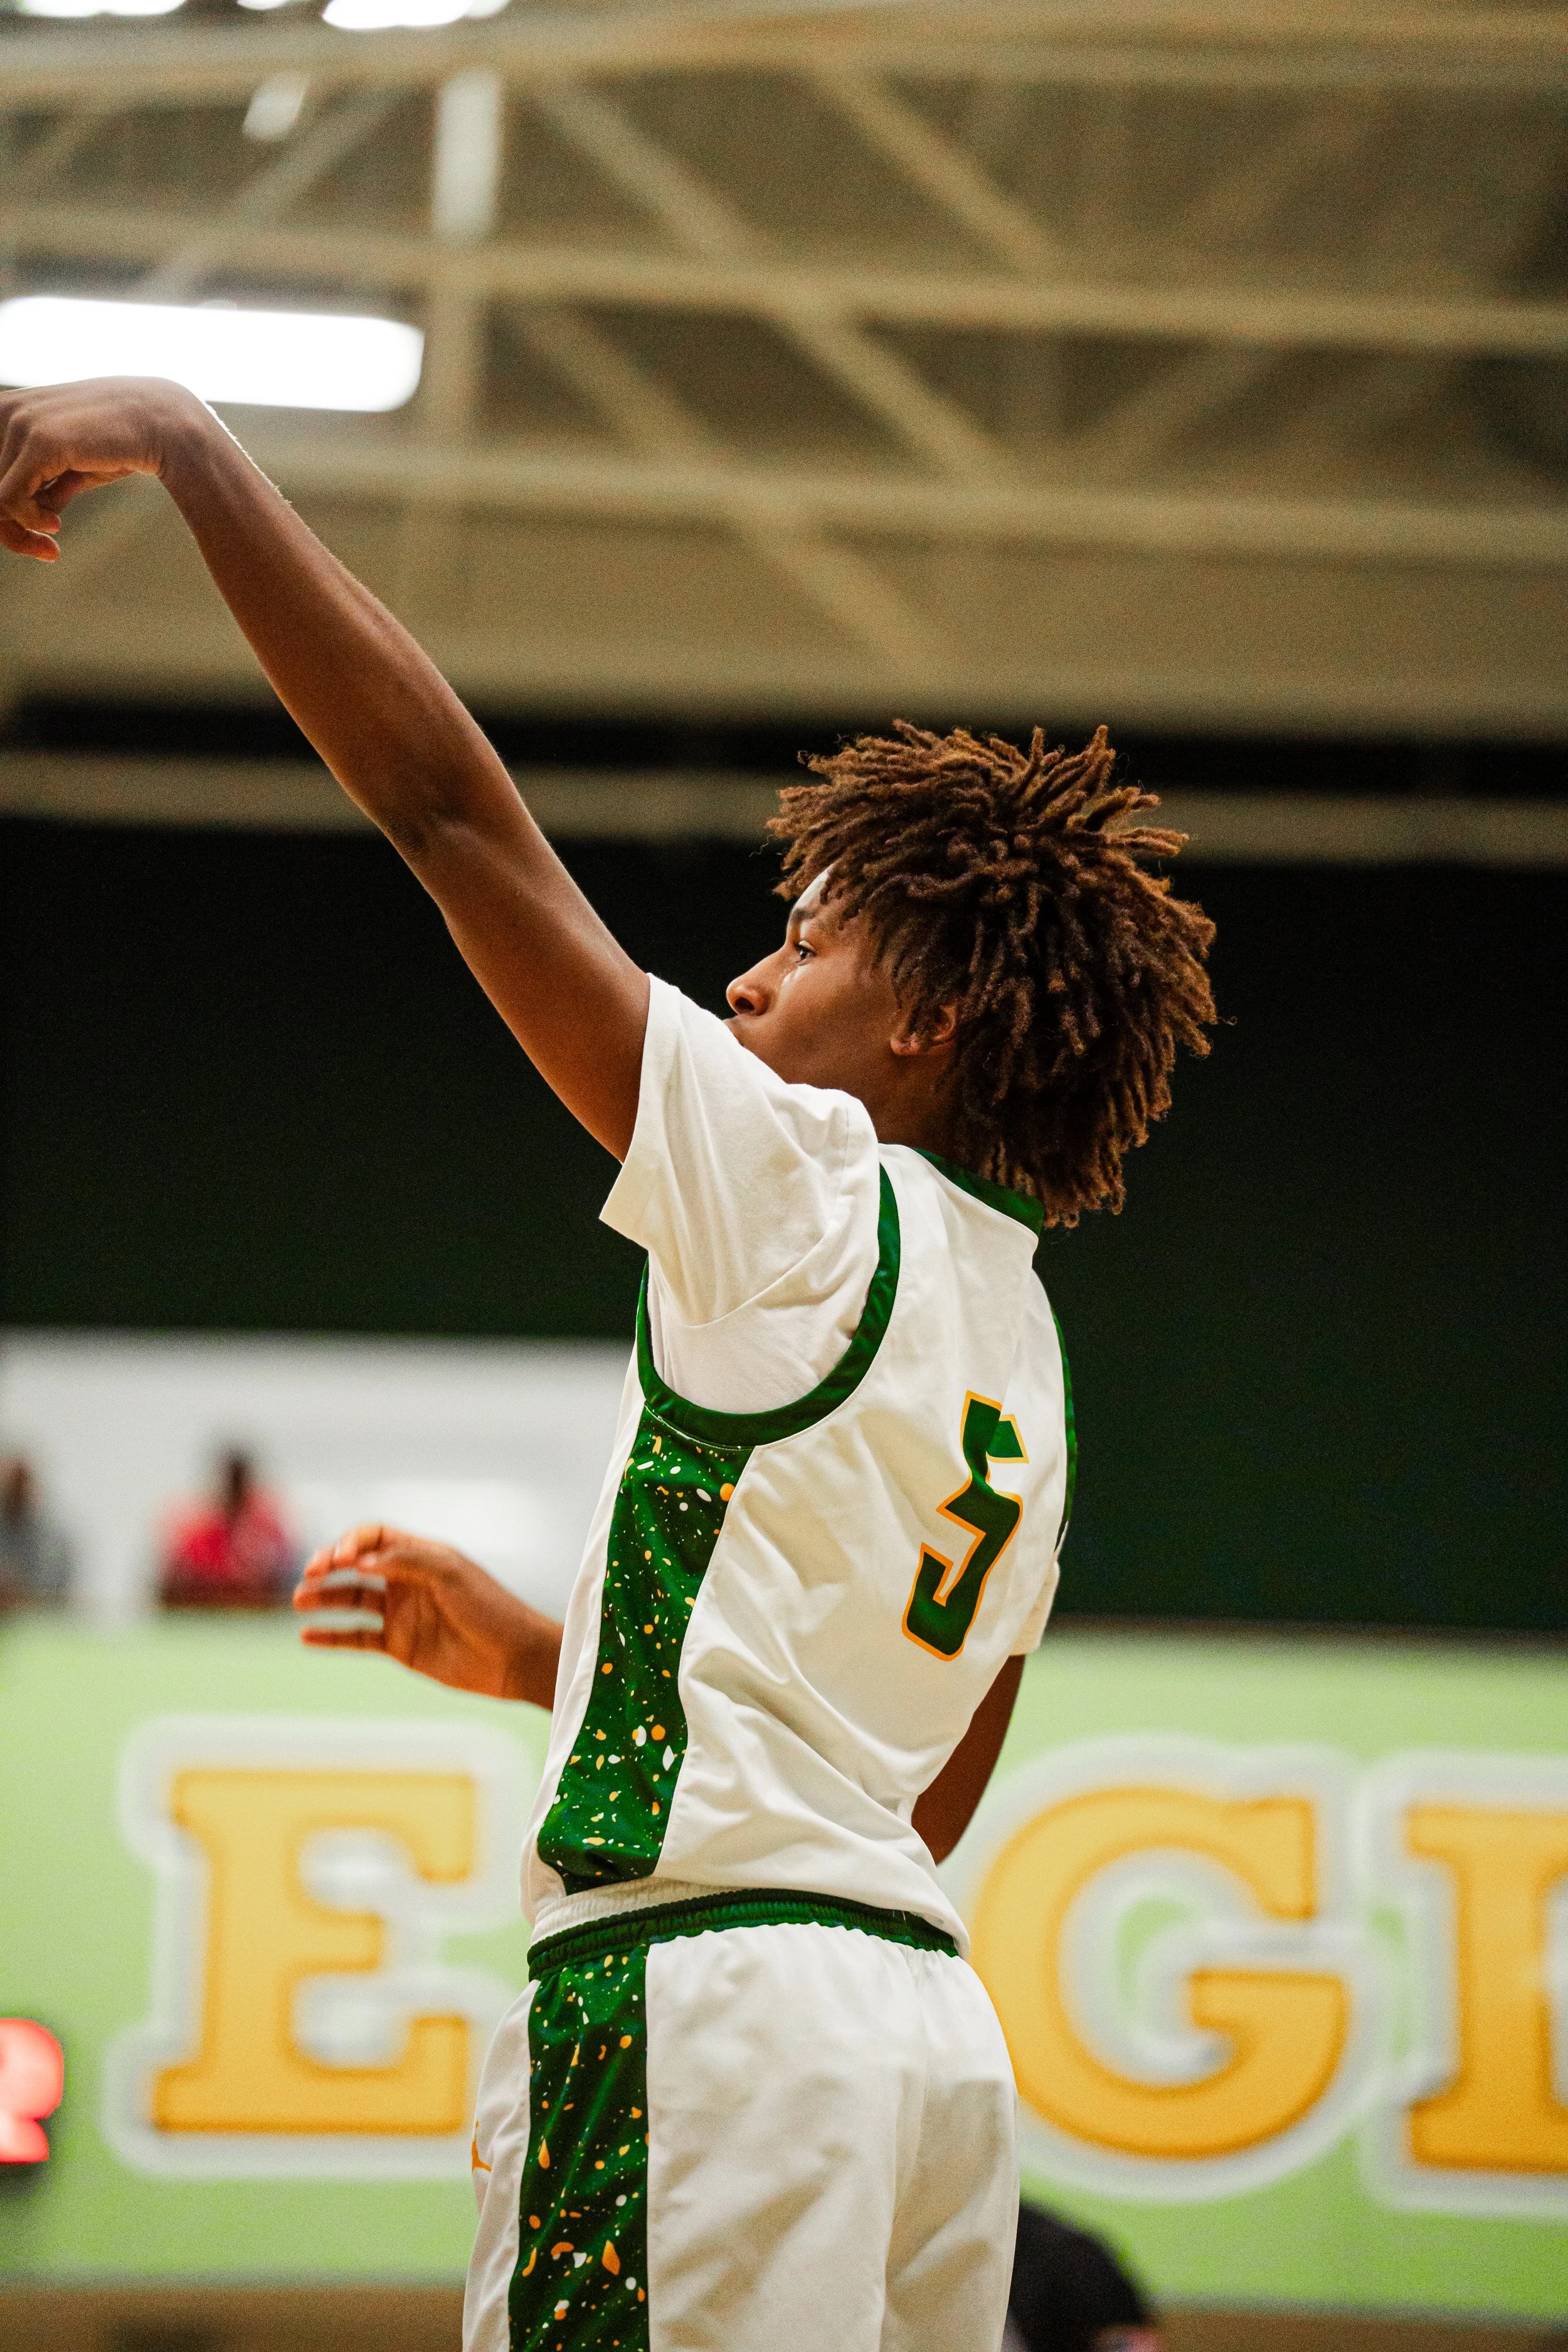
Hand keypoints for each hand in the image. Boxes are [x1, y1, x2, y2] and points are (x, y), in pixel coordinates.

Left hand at [0, 376, 207, 560]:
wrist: (163, 426)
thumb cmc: (118, 444)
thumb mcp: (68, 468)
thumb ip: (39, 485)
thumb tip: (11, 520)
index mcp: (7, 410)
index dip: (4, 512)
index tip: (37, 536)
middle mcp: (5, 409)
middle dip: (9, 527)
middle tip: (43, 550)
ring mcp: (20, 422)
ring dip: (23, 529)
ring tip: (54, 538)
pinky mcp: (39, 440)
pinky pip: (8, 499)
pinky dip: (28, 522)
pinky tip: (56, 525)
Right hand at [292, 1522, 561, 1705]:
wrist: (513, 1658)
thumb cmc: (490, 1608)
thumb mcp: (451, 1575)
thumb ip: (406, 1562)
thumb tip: (360, 1563)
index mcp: (422, 1555)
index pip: (375, 1537)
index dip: (352, 1542)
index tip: (339, 1558)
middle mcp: (407, 1581)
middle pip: (356, 1566)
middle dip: (329, 1566)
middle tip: (309, 1575)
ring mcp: (402, 1614)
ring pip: (351, 1600)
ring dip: (323, 1598)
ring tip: (298, 1600)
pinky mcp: (400, 1646)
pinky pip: (357, 1637)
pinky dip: (332, 1636)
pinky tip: (307, 1635)